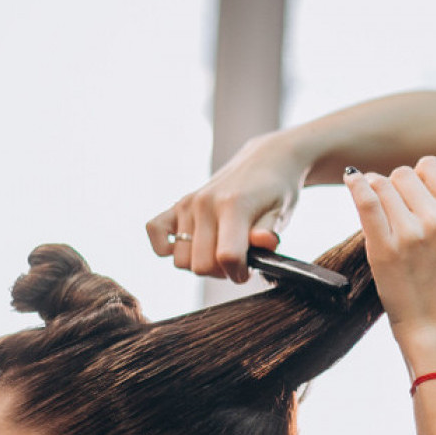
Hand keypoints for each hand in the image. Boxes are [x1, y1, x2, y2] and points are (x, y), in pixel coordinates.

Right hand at [145, 134, 301, 282]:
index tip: (250, 269)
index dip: (240, 273)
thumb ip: (269, 231)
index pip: (227, 257)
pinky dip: (166, 246)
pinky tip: (190, 245)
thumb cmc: (277, 191)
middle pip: (201, 266)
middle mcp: (204, 203)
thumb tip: (263, 242)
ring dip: (201, 264)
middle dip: (222, 272)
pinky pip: (154, 232)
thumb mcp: (281, 212)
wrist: (266, 161)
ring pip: (181, 261)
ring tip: (220, 249)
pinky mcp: (176, 204)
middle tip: (238, 259)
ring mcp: (187, 203)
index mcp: (233, 206)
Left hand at [345, 156, 435, 350]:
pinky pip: (366, 201)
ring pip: (382, 184)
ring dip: (375, 190)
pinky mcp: (384, 248)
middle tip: (395, 210)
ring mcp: (409, 234)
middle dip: (395, 187)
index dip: (419, 178)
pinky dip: (356, 185)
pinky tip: (351, 178)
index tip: (414, 197)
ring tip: (378, 208)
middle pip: (403, 174)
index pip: (431, 166)